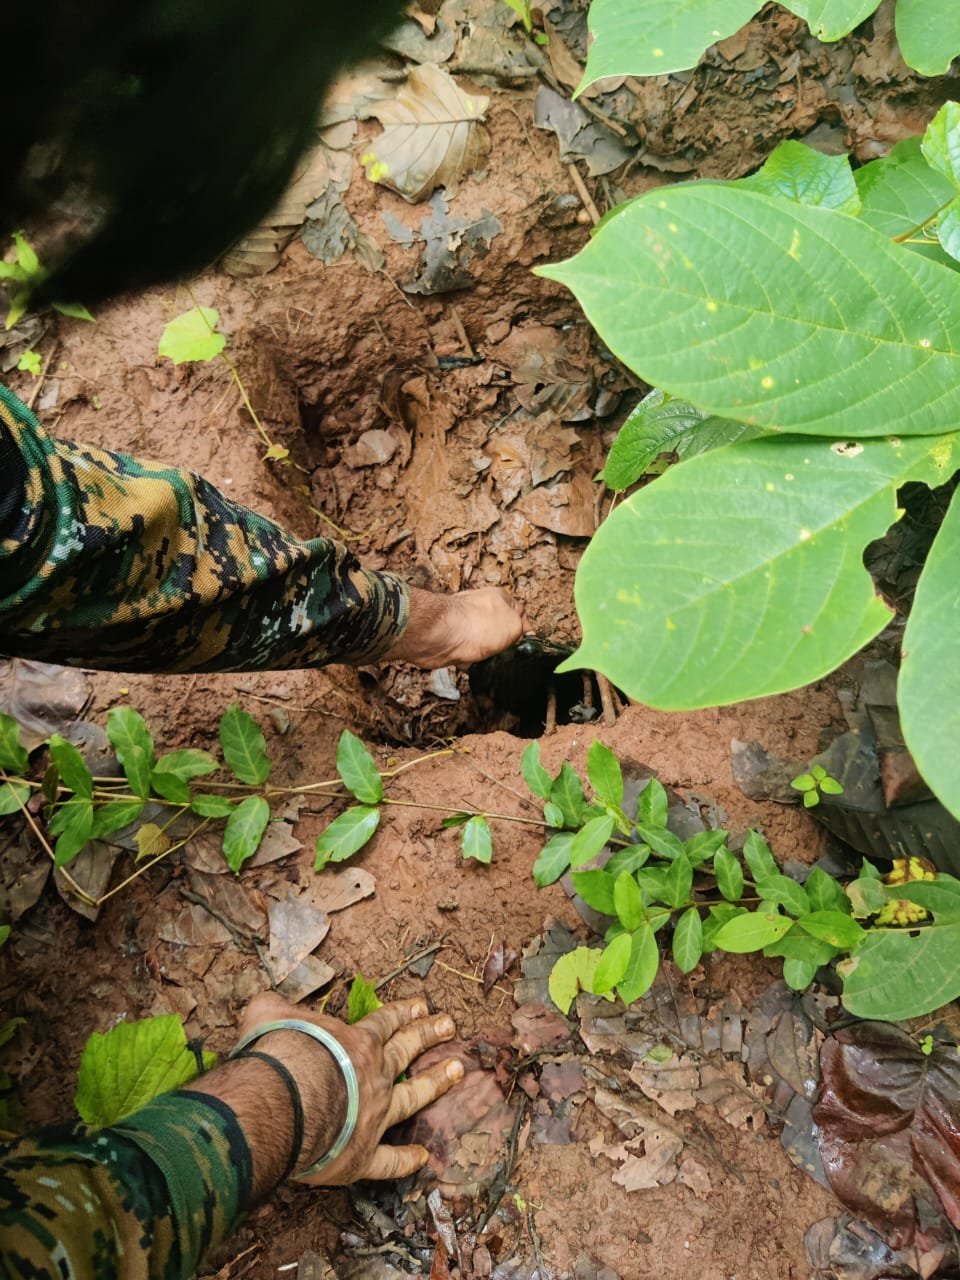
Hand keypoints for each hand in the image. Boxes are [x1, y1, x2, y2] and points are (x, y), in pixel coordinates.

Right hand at [238, 993, 463, 1184]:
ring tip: (457, 1070)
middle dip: (428, 1034)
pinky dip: (406, 1161)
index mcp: (356, 1042)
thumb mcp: (267, 1013)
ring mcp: (374, 1117)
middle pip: (407, 1050)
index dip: (402, 1012)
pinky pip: (390, 1161)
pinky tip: (422, 1158)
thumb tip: (270, 1004)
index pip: (385, 1021)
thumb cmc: (275, 1055)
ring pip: (412, 1097)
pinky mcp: (363, 1157)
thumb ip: (275, 1007)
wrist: (279, 1105)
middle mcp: (374, 1076)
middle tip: (449, 1025)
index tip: (421, 1006)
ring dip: (436, 1083)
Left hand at [387, 586, 525, 668]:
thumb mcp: (514, 626)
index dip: (526, 631)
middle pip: (501, 629)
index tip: (529, 647)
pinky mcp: (453, 639)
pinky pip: (469, 653)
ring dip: (490, 655)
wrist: (441, 636)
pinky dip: (473, 662)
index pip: (520, 612)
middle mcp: (482, 607)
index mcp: (500, 597)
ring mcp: (466, 623)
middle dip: (506, 645)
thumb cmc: (478, 625)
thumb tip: (521, 636)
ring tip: (494, 664)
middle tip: (512, 658)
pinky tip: (476, 668)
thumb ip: (521, 630)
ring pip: (485, 643)